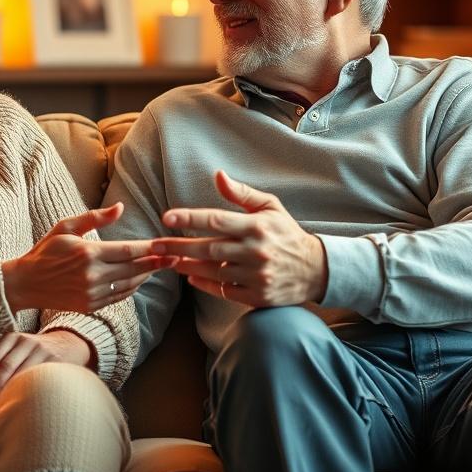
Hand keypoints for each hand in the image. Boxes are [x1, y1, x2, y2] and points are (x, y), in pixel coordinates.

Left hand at [0, 330, 90, 409]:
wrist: (66, 344)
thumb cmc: (30, 353)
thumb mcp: (12, 350)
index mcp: (13, 338)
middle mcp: (27, 341)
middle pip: (6, 365)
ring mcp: (43, 351)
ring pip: (22, 373)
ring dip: (8, 392)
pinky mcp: (56, 362)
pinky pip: (39, 379)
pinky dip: (28, 391)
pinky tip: (21, 402)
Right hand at [2, 203, 174, 312]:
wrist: (25, 284)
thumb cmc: (46, 250)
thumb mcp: (66, 226)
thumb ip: (95, 217)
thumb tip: (120, 208)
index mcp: (88, 253)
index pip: (128, 251)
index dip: (150, 248)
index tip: (167, 244)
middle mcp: (92, 275)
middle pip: (134, 269)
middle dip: (157, 262)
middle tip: (176, 256)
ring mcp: (92, 293)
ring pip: (129, 284)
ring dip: (147, 275)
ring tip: (162, 266)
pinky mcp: (90, 306)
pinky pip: (119, 296)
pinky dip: (132, 287)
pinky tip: (140, 278)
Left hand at [152, 170, 326, 306]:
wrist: (316, 270)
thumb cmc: (287, 233)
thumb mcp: (270, 207)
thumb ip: (241, 193)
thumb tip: (218, 175)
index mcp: (258, 226)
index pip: (217, 220)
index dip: (190, 218)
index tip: (167, 217)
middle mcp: (256, 251)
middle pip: (209, 248)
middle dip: (179, 245)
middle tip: (155, 244)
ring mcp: (257, 276)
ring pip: (213, 271)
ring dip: (187, 265)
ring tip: (168, 260)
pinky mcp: (257, 296)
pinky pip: (224, 291)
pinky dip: (205, 284)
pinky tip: (191, 277)